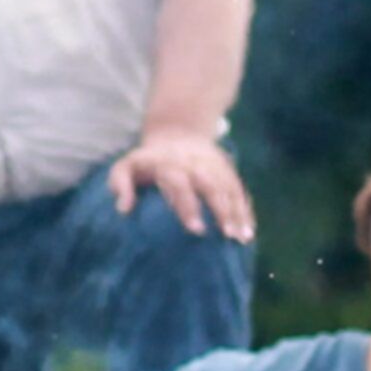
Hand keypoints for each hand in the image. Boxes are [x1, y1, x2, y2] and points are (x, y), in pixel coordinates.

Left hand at [107, 130, 254, 239]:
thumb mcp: (126, 166)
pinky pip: (239, 190)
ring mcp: (214, 166)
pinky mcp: (227, 170)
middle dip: (221, 209)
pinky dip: (245, 210)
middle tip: (226, 235)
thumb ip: (120, 183)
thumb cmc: (147, 162)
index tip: (196, 230)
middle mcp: (195, 164)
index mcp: (170, 164)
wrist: (177, 132)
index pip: (180, 183)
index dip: (189, 205)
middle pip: (211, 185)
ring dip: (238, 212)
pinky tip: (249, 232)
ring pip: (229, 187)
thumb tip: (123, 209)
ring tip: (242, 238)